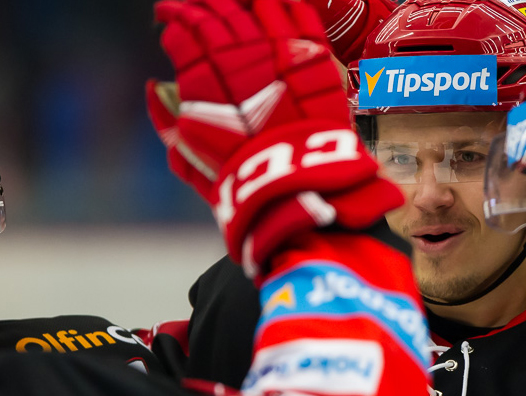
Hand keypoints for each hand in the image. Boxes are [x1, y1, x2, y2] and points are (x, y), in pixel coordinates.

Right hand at [148, 0, 401, 278]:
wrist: (304, 192)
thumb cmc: (243, 185)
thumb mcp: (190, 163)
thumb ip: (166, 122)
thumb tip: (153, 87)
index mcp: (205, 84)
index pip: (184, 34)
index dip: (174, 21)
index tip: (169, 22)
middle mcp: (240, 64)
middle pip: (215, 14)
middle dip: (198, 4)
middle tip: (192, 4)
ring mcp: (281, 57)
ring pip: (254, 6)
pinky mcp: (316, 60)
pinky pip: (300, 15)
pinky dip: (285, 2)